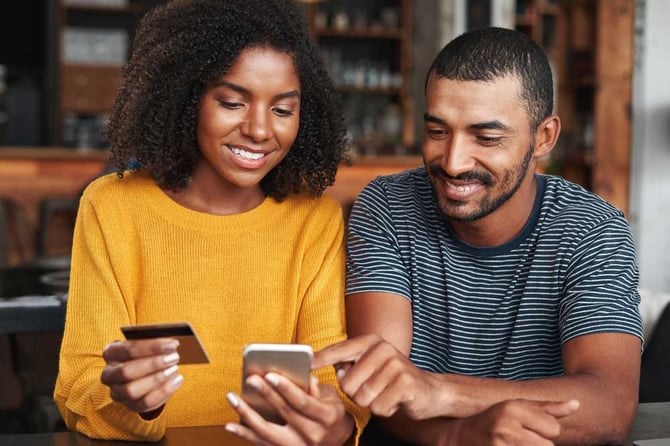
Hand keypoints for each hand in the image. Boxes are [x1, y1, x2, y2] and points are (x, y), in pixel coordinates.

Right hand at [100, 338, 183, 415]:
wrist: (146, 371)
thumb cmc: (147, 353)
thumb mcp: (149, 343)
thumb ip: (158, 342)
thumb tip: (172, 343)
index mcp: (112, 352)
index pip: (129, 349)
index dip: (152, 347)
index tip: (172, 345)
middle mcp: (109, 374)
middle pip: (126, 372)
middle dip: (153, 365)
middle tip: (174, 357)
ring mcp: (117, 392)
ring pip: (131, 391)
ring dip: (156, 379)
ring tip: (174, 369)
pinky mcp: (130, 405)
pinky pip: (144, 403)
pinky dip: (163, 392)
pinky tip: (177, 380)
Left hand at [225, 373, 353, 445]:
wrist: (337, 441)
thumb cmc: (332, 414)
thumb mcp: (331, 397)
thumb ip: (316, 387)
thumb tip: (303, 375)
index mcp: (326, 417)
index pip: (303, 402)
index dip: (286, 389)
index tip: (270, 375)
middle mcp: (312, 435)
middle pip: (284, 413)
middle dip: (266, 394)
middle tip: (251, 379)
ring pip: (267, 432)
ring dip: (247, 414)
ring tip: (233, 398)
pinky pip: (262, 443)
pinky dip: (245, 434)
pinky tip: (231, 424)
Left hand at [313, 334, 440, 419]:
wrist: (430, 391)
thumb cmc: (392, 380)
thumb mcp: (369, 366)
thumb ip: (348, 365)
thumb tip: (326, 367)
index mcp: (370, 342)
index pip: (339, 350)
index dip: (321, 359)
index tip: (306, 364)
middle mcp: (382, 348)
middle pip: (347, 384)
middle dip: (356, 394)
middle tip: (374, 390)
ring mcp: (395, 364)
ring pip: (362, 398)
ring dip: (371, 403)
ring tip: (385, 394)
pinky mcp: (405, 383)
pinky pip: (378, 407)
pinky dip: (384, 410)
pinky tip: (395, 401)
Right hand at [448, 399, 579, 445]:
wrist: (459, 438)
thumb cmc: (492, 422)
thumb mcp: (515, 408)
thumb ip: (546, 408)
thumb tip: (577, 404)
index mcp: (512, 409)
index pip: (554, 428)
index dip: (544, 432)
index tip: (527, 430)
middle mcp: (505, 426)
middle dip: (539, 445)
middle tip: (520, 441)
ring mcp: (499, 445)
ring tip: (514, 445)